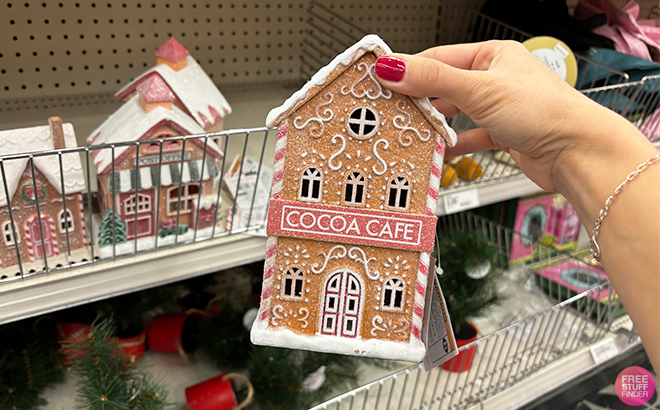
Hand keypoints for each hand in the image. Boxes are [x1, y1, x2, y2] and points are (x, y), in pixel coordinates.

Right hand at [374, 40, 614, 191]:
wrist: (578, 154)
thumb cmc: (545, 113)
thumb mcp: (479, 90)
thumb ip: (433, 79)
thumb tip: (393, 66)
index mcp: (492, 55)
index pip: (438, 58)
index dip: (408, 69)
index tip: (381, 81)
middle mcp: (496, 79)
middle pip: (444, 86)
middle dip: (419, 100)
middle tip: (392, 111)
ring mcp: (501, 107)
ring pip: (456, 113)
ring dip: (437, 124)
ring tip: (413, 131)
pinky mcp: (505, 134)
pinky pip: (470, 137)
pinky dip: (455, 144)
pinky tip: (441, 152)